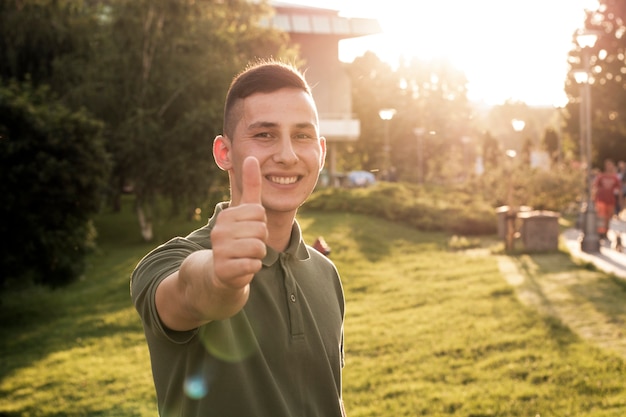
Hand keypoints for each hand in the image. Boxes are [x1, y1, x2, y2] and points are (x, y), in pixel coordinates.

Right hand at [210, 157, 266, 289]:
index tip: (249, 229)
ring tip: (245, 255)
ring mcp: (220, 250)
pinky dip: (253, 267)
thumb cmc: (238, 238)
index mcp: (226, 215)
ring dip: (257, 255)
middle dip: (260, 240)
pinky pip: (253, 265)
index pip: (259, 212)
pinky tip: (243, 266)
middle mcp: (219, 230)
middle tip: (247, 244)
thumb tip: (252, 157)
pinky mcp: (223, 270)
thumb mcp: (245, 211)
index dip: (260, 223)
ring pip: (258, 248)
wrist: (221, 271)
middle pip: (260, 230)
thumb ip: (250, 185)